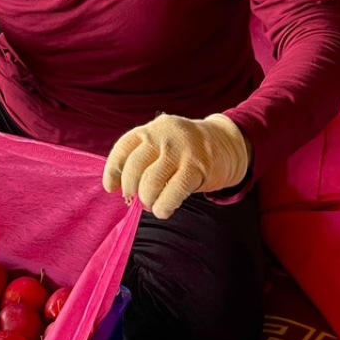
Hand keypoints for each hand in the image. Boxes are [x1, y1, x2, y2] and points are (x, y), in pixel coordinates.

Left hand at [103, 113, 250, 219]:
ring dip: (147, 200)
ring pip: (151, 182)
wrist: (227, 144)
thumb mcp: (162, 143)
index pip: (123, 148)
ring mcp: (182, 151)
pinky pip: (173, 192)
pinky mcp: (197, 168)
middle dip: (131, 189)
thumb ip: (143, 158)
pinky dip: (164, 206)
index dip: (113, 170)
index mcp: (152, 129)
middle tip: (137, 199)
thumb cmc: (186, 150)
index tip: (111, 188)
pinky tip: (164, 210)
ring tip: (152, 204)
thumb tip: (123, 189)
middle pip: (135, 167)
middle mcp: (165, 136)